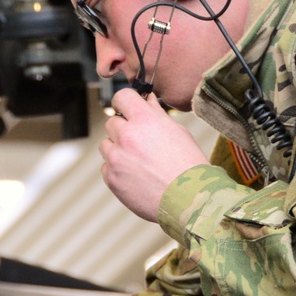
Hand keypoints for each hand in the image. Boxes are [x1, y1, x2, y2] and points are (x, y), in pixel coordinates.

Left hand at [99, 88, 208, 221]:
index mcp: (145, 120)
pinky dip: (117, 169)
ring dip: (118, 149)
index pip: (122, 97)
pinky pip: (106, 166)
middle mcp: (127, 136)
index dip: (125, 102)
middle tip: (140, 142)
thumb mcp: (177, 132)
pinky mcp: (111, 178)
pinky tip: (137, 175)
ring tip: (140, 161)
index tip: (127, 108)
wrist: (190, 199)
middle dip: (123, 129)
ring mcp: (116, 158)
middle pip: (112, 122)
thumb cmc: (188, 165)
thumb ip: (157, 115)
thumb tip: (147, 100)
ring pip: (106, 145)